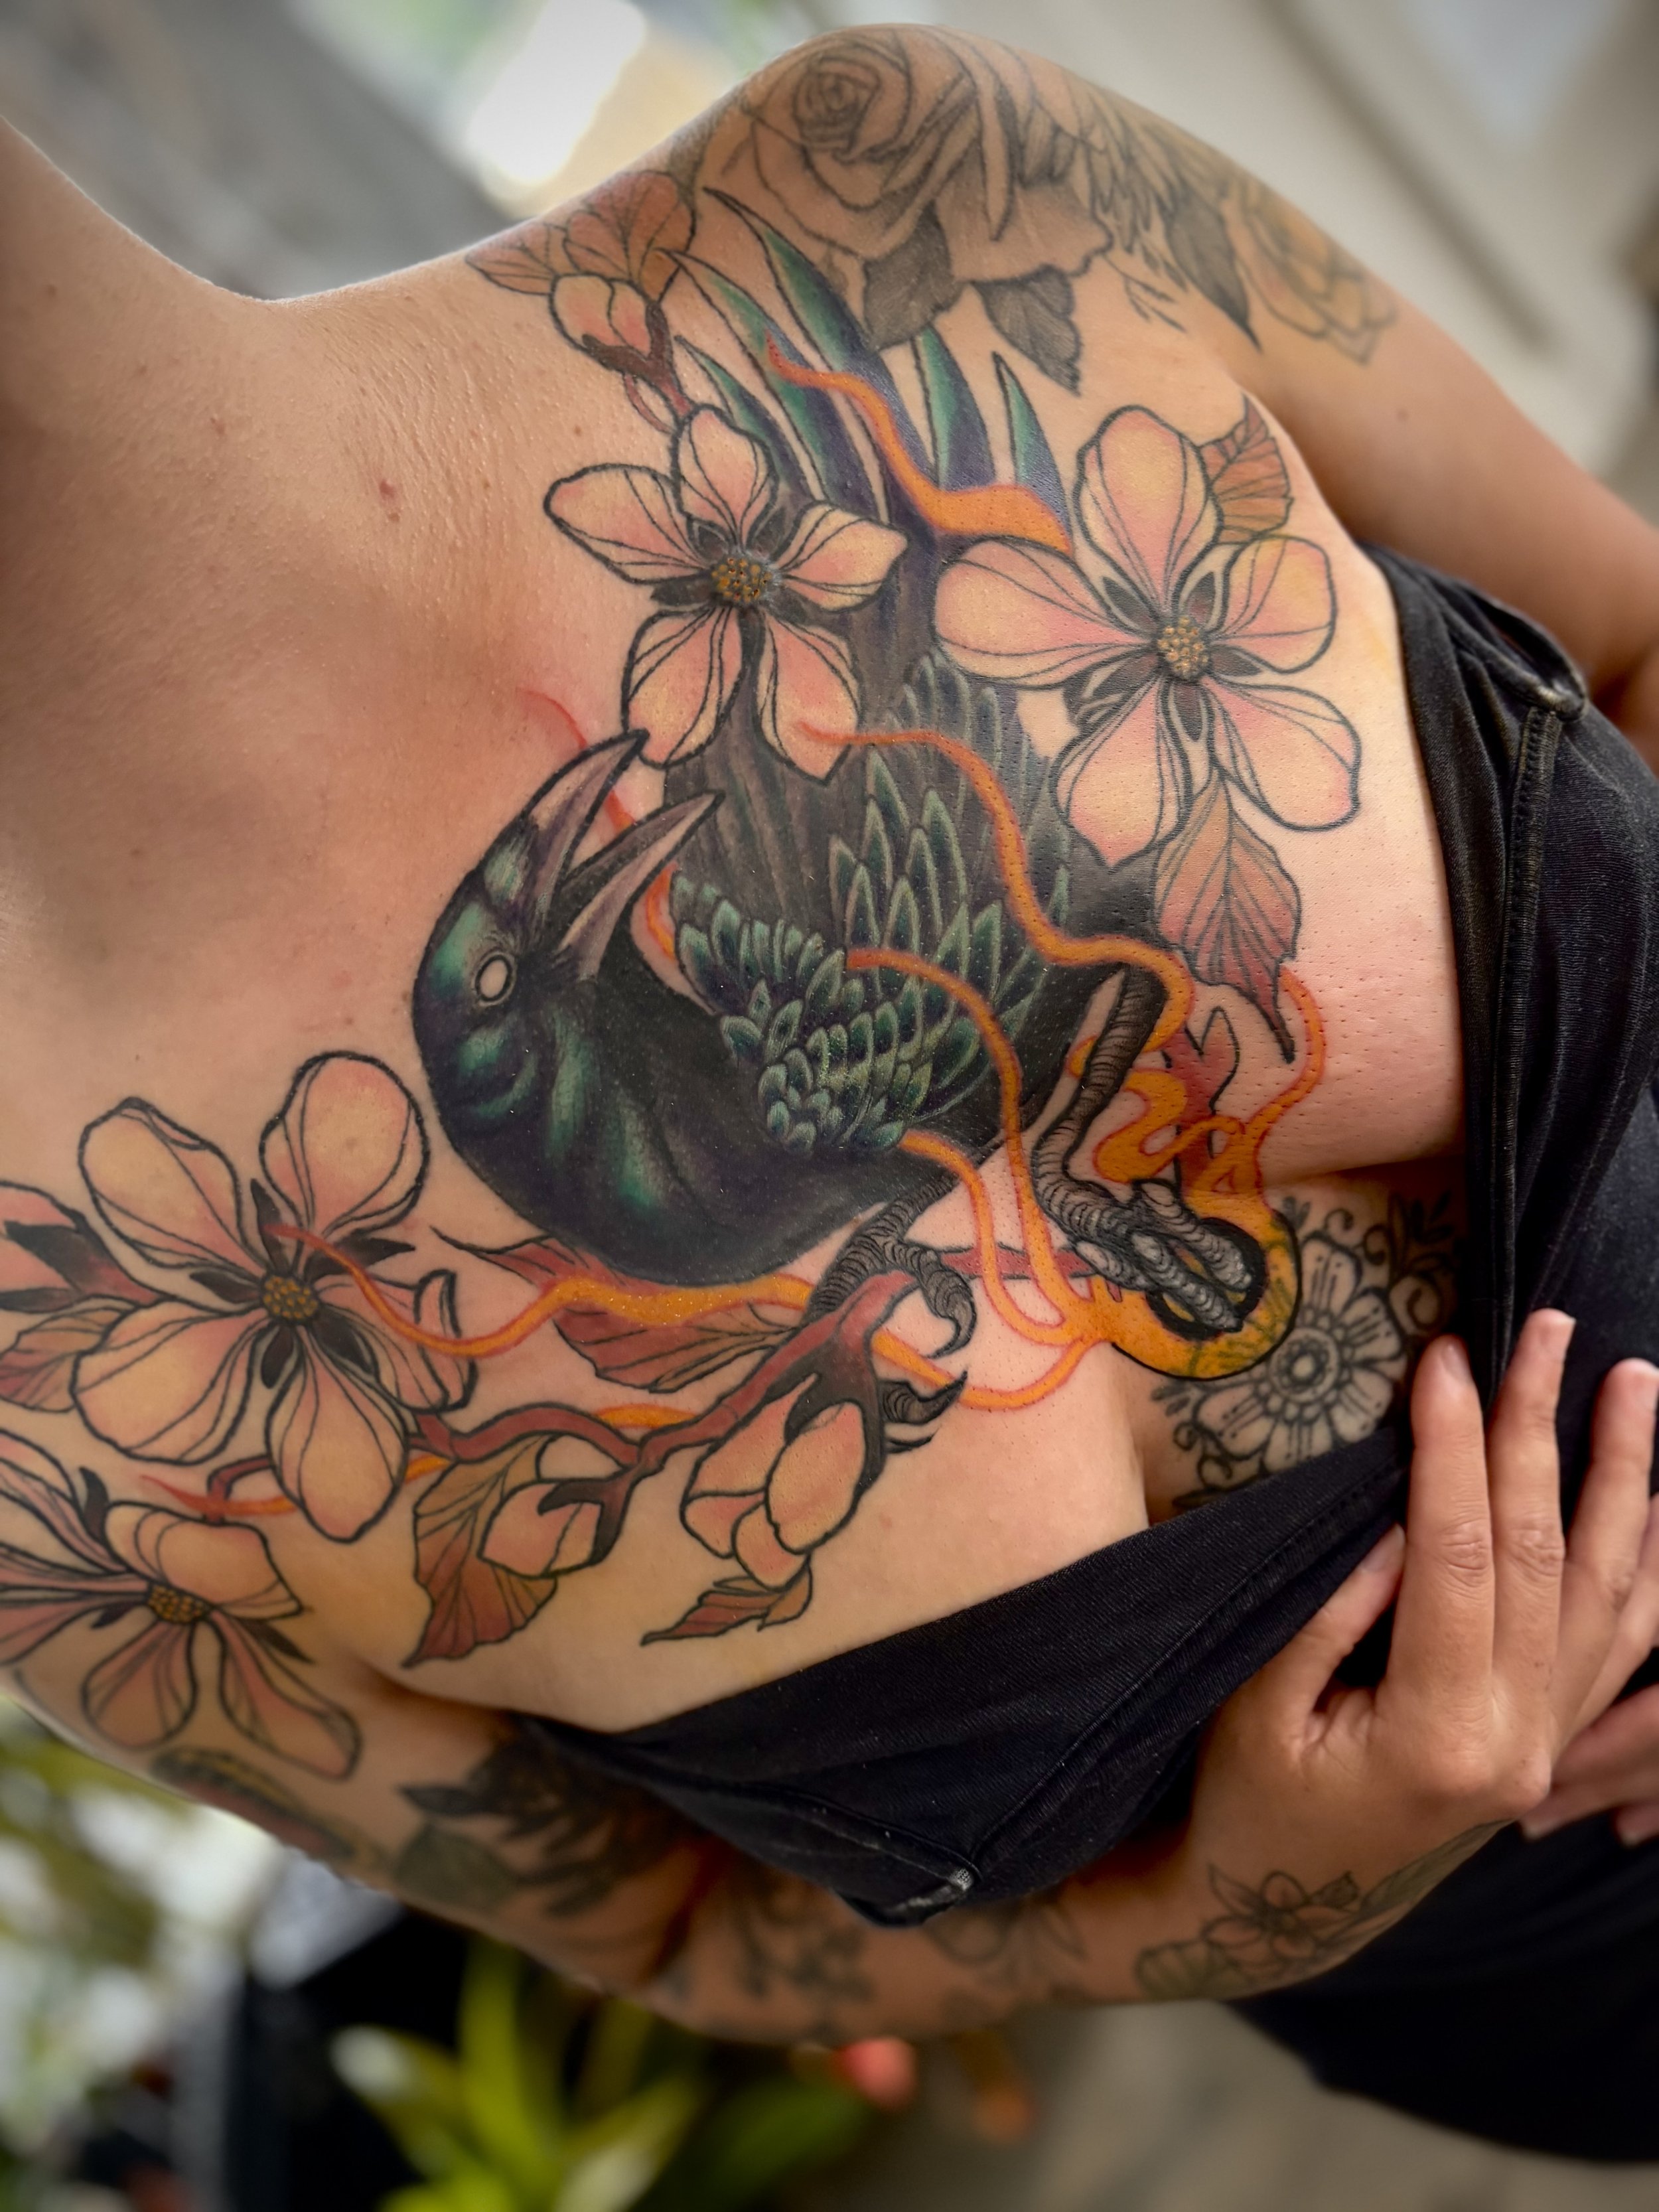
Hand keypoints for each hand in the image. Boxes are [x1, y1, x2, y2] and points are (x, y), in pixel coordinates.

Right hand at [1178, 1317, 1658, 1949]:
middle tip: (1540, 1326)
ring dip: (1623, 1479)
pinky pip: (1624, 1643)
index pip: (1462, 1555)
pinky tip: (1649, 1500)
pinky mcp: (1552, 1741)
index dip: (1452, 1446)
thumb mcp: (1258, 1706)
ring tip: (1634, 1381)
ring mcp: (1548, 1747)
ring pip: (1610, 1593)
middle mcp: (1519, 1743)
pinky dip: (1644, 1564)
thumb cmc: (1247, 1802)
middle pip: (1545, 1556)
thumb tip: (1402, 1512)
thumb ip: (1334, 1613)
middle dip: (1541, 1429)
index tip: (1442, 1357)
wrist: (1280, 1907)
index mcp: (1441, 1737)